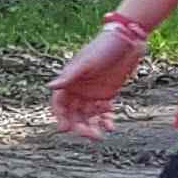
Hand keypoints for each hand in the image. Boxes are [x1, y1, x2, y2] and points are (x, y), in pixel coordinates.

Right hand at [48, 23, 148, 137]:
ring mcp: (92, 94)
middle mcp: (79, 90)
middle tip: (88, 135)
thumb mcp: (86, 63)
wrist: (127, 41)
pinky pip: (104, 113)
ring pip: (88, 116)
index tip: (64, 129)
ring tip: (100, 135)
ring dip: (92, 126)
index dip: (61, 116)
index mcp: (69, 81)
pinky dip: (106, 121)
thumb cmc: (103, 48)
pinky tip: (111, 126)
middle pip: (74, 114)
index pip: (60, 103)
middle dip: (79, 126)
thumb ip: (69, 76)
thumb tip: (50, 87)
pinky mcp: (107, 95)